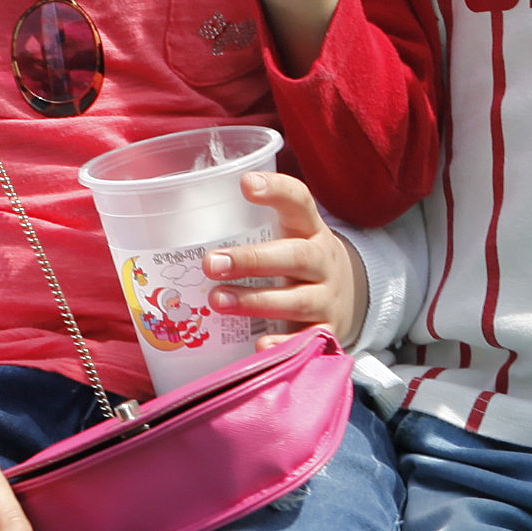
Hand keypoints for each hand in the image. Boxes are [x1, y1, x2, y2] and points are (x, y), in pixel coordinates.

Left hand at [202, 172, 368, 346]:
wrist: (348, 297)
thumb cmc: (298, 262)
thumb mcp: (287, 237)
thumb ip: (250, 227)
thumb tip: (183, 221)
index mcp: (310, 230)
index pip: (299, 202)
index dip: (276, 191)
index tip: (246, 184)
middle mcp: (323, 262)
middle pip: (295, 256)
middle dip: (252, 260)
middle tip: (211, 263)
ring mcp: (328, 298)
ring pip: (297, 299)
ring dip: (255, 301)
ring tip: (217, 300)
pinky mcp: (328, 331)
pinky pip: (308, 339)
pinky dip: (284, 344)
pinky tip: (260, 346)